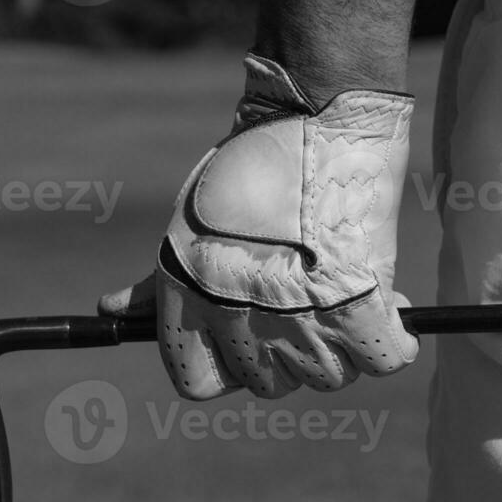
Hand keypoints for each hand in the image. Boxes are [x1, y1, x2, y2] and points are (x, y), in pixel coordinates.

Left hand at [100, 54, 419, 398]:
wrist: (315, 117)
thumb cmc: (248, 169)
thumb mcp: (187, 228)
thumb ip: (155, 285)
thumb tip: (109, 313)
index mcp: (190, 301)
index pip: (198, 383)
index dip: (225, 364)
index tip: (246, 340)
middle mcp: (241, 318)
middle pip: (269, 384)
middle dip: (285, 353)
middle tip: (302, 305)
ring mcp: (303, 315)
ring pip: (328, 375)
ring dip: (339, 347)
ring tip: (342, 298)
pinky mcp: (363, 301)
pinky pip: (384, 357)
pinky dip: (392, 339)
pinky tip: (387, 310)